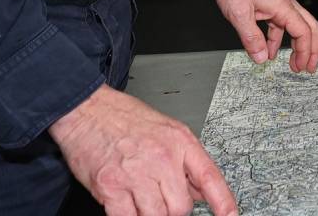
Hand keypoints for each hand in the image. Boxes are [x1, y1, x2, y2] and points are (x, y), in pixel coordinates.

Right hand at [50, 84, 238, 215]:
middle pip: (181, 207)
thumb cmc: (124, 118)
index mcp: (180, 142)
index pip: (209, 177)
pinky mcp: (110, 187)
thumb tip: (200, 191)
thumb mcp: (167, 130)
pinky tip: (128, 208)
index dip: (223, 201)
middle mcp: (161, 159)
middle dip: (174, 211)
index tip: (231, 215)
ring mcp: (135, 174)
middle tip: (164, 202)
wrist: (87, 110)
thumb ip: (186, 161)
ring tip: (143, 201)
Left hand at [207, 0, 317, 73]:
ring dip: (298, 46)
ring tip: (293, 63)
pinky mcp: (270, 5)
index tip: (301, 67)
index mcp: (283, 6)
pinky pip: (281, 25)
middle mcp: (285, 4)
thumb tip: (261, 57)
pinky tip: (271, 50)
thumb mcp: (239, 13)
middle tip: (309, 67)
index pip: (303, 32)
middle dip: (312, 49)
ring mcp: (279, 4)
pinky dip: (279, 40)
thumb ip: (251, 37)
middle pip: (310, 28)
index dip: (305, 51)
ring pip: (297, 27)